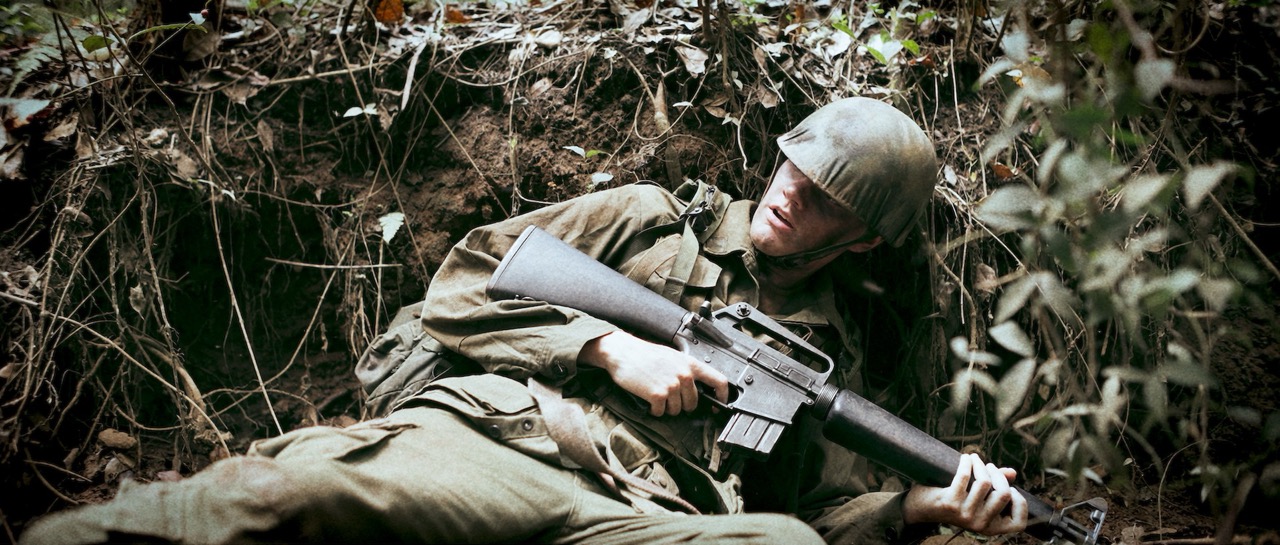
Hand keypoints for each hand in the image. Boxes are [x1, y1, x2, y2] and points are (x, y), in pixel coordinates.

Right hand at [578, 331, 729, 416]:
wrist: (622, 352)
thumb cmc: (644, 354)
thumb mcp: (672, 357)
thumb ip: (686, 370)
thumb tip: (697, 388)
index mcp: (690, 364)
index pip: (719, 381)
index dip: (722, 397)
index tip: (718, 405)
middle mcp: (684, 374)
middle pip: (694, 403)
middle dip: (682, 405)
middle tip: (668, 397)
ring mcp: (672, 385)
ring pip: (677, 410)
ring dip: (666, 407)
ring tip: (655, 393)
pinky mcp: (658, 394)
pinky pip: (661, 412)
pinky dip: (654, 410)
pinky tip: (648, 399)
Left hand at [901, 453, 1027, 534]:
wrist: (921, 508)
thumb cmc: (955, 501)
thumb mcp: (978, 498)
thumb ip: (996, 487)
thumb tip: (1012, 472)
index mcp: (991, 528)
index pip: (1019, 523)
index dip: (1020, 502)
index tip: (1010, 488)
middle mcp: (980, 525)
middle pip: (1003, 494)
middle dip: (997, 474)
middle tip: (988, 466)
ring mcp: (965, 515)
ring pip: (984, 483)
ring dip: (981, 465)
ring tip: (975, 459)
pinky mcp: (950, 503)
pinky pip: (965, 477)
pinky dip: (967, 463)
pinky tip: (965, 458)